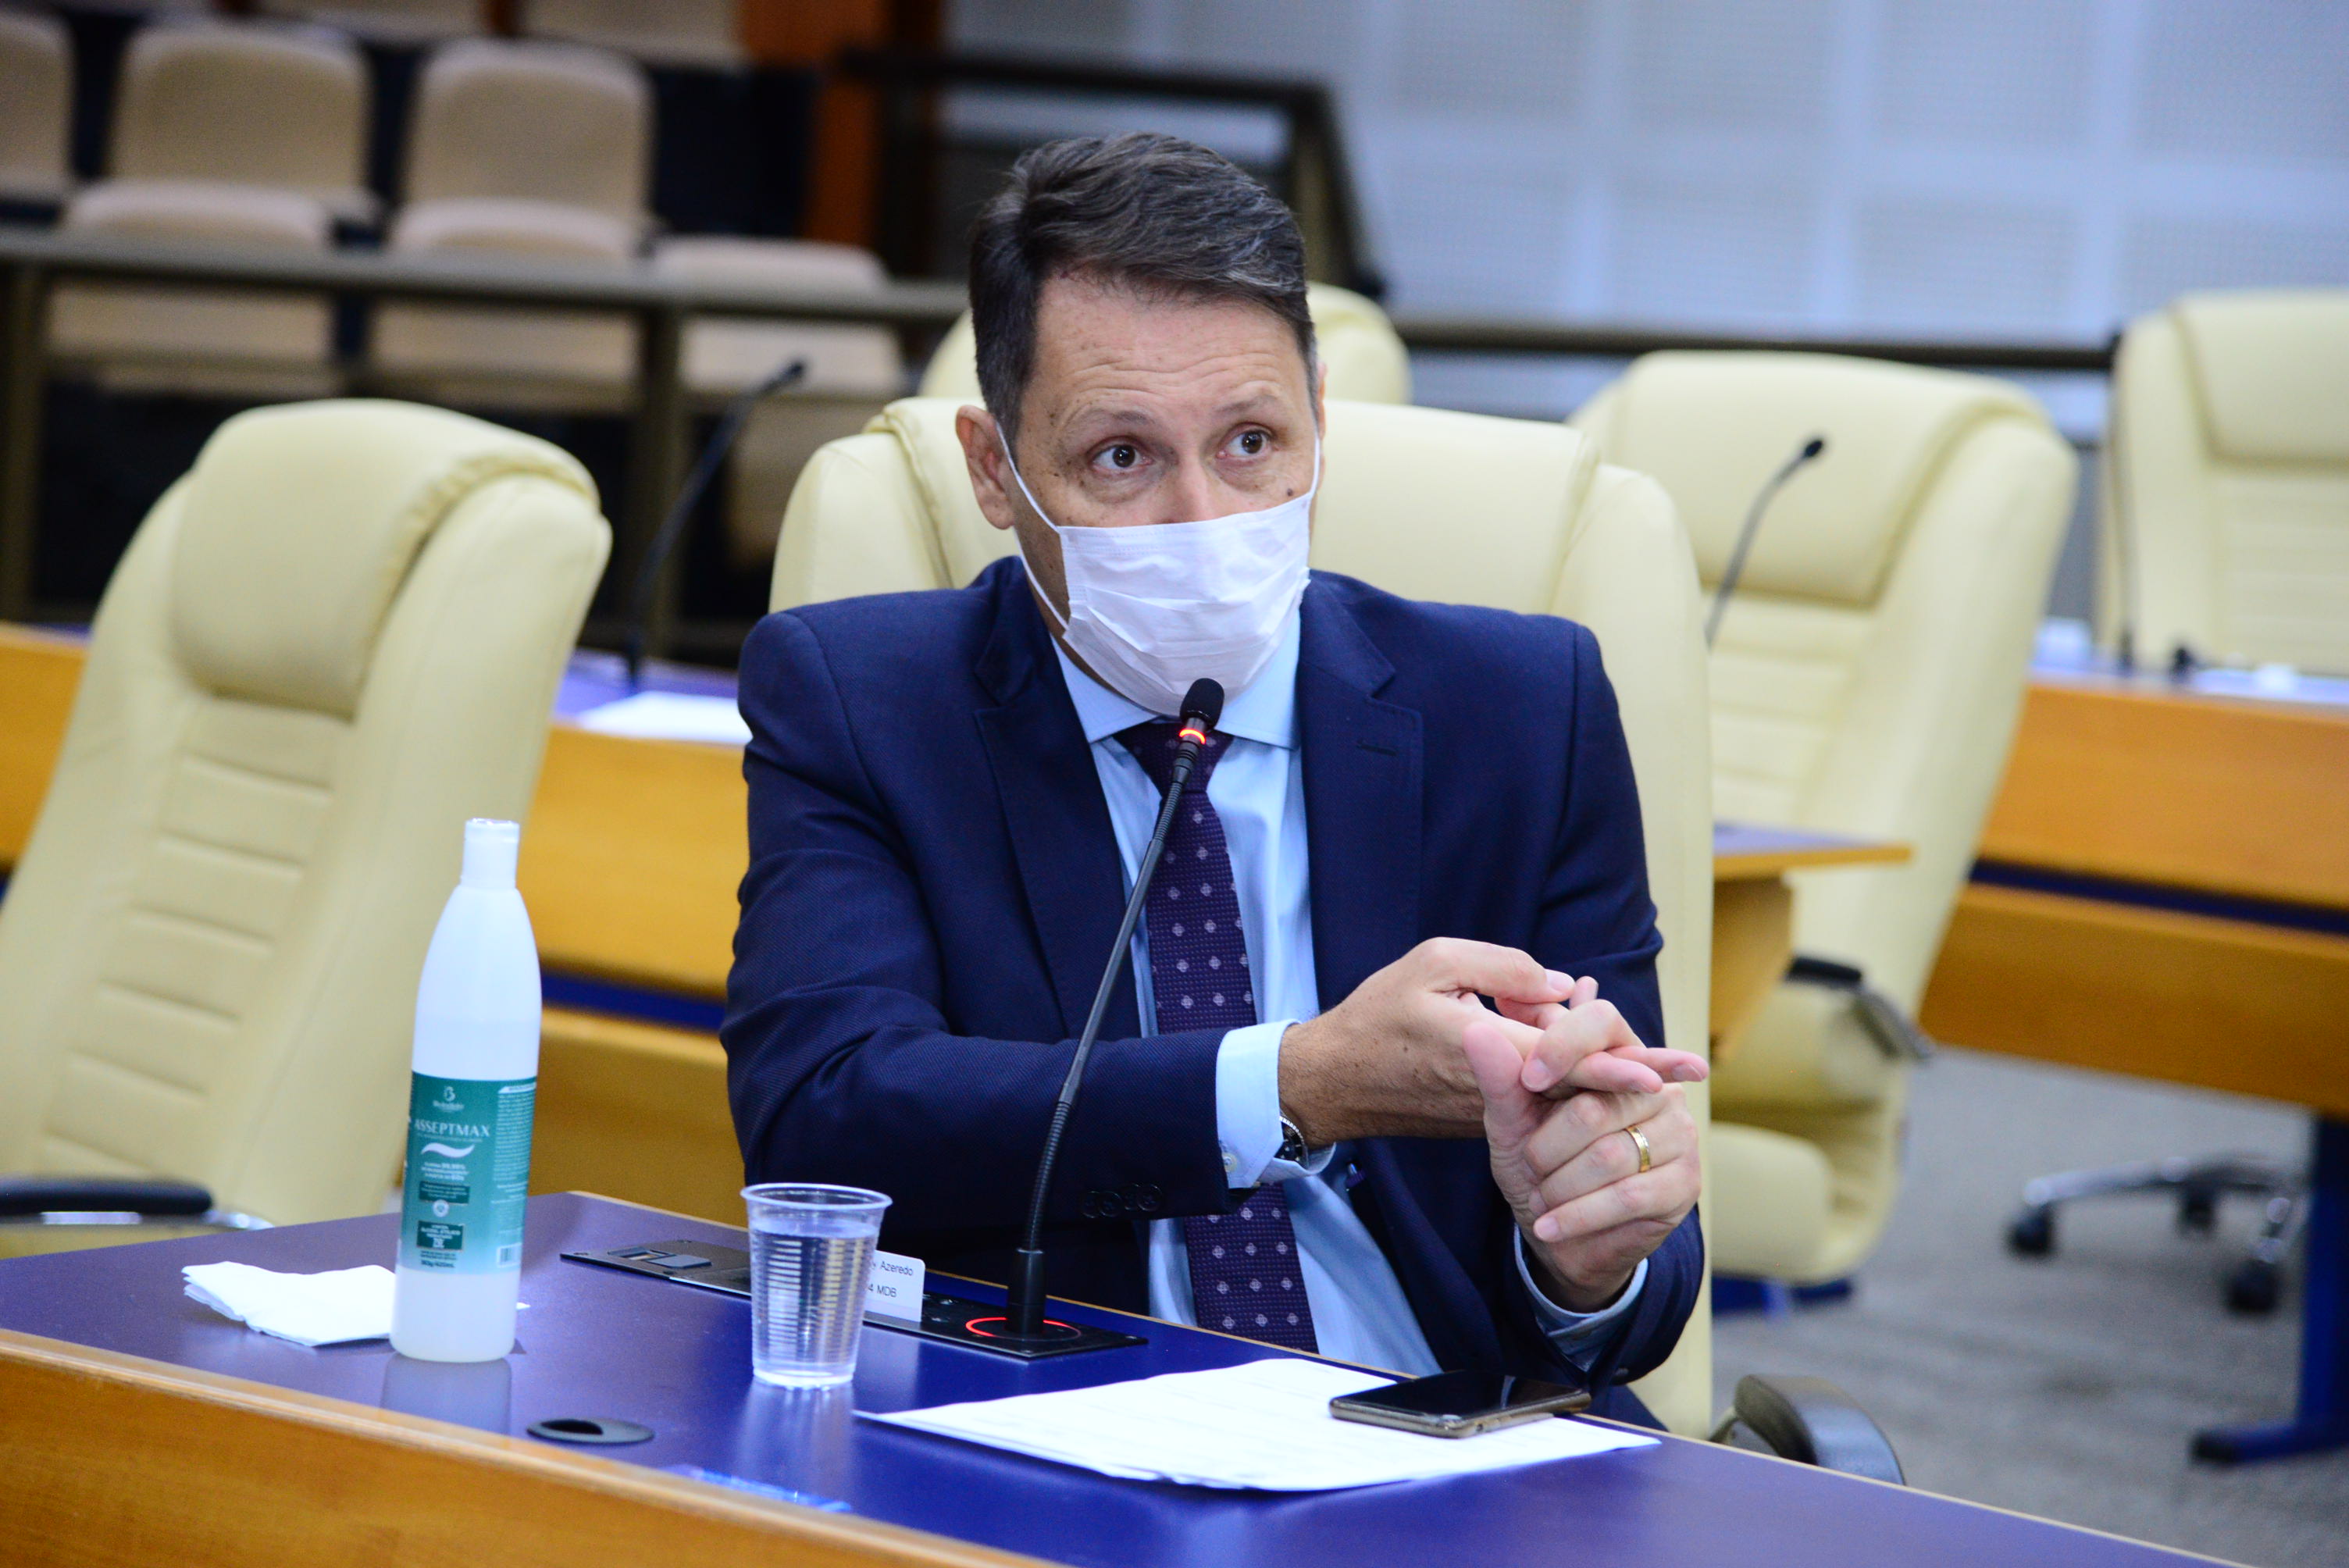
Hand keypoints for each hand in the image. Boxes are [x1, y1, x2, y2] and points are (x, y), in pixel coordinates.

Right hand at [1277, 939, 1699, 1144]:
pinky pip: (1536, 1094)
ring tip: (1638, 1046)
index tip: (1673, 1071)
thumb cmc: (1379, 1015)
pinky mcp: (1483, 1113)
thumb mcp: (1434, 964)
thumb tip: (1566, 988)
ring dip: (1596, 1068)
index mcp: (1488, 1052)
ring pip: (1559, 1089)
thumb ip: (1505, 969)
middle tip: (1691, 1071)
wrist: (1336, 1082)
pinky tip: (1575, 1039)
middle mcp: (1499, 1090)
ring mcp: (1492, 1108)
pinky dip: (1563, 1071)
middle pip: (1581, 1084)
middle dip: (1636, 1074)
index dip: (1624, 1066)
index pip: (1571, 1064)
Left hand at [1460, 1010, 1703, 1311]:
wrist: (1561, 1232)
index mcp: (1618, 1053)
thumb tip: (1477, 1031)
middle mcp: (1659, 1088)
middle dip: (1546, 1148)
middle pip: (1594, 1105)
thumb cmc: (1539, 1161)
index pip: (1601, 1020)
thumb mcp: (1512, 1118)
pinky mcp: (1684, 1184)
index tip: (1530, 1080)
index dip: (1562, 1046)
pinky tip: (1549, 1227)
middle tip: (1531, 1166)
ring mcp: (1679, 1135)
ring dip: (1559, 1187)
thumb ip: (1500, 1076)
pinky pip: (1626, 1197)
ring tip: (1542, 1198)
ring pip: (1608, 1156)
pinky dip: (1576, 1216)